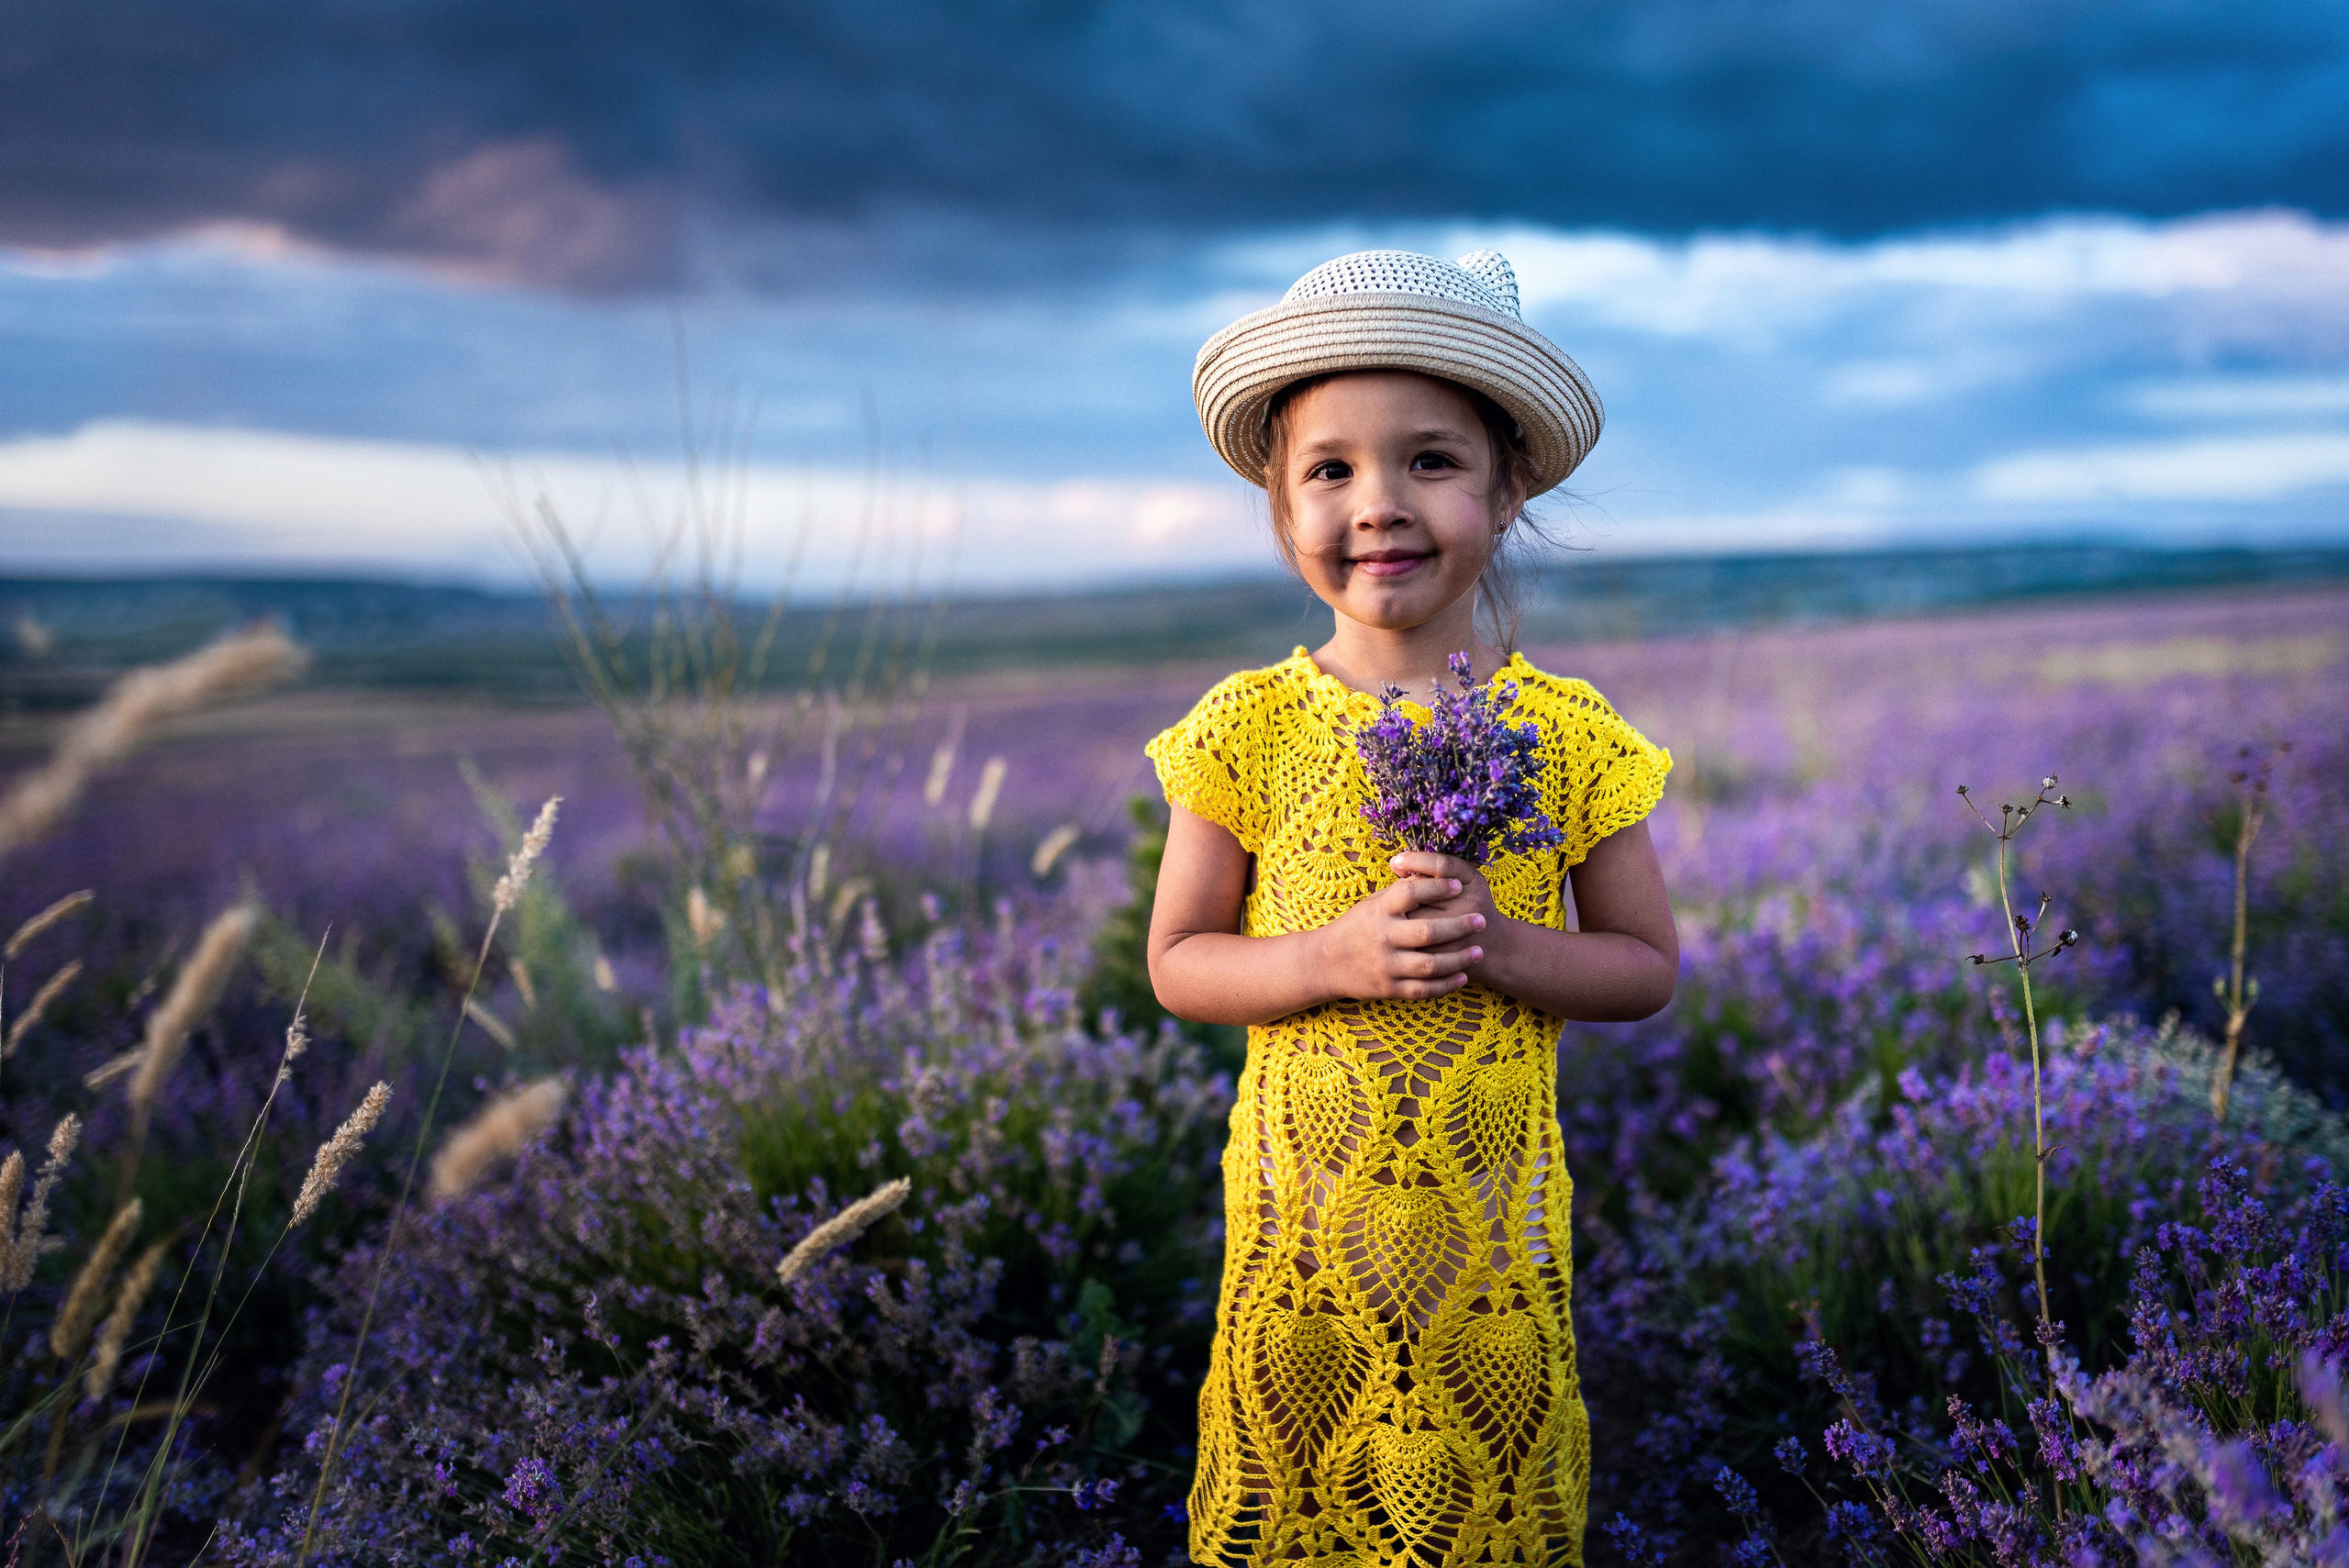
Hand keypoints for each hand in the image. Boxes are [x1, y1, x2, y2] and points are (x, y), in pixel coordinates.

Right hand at [1310, 861, 1490, 1000]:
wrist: (1325, 963)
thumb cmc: (1357, 927)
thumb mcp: (1372, 903)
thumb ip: (1400, 891)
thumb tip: (1430, 870)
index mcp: (1379, 911)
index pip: (1410, 893)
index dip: (1436, 887)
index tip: (1459, 885)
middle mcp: (1382, 937)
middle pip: (1427, 932)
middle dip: (1458, 926)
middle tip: (1481, 920)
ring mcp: (1385, 965)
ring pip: (1430, 965)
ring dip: (1459, 959)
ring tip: (1479, 952)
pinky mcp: (1388, 988)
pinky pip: (1423, 989)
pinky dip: (1446, 985)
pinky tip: (1463, 976)